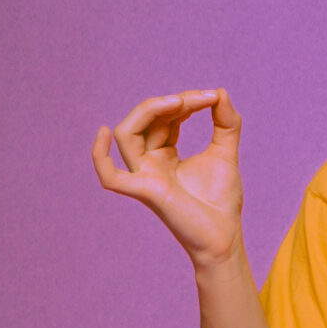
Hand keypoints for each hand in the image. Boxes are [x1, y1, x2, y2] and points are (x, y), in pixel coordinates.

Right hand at [92, 88, 243, 267]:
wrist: (225, 236)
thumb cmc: (221, 200)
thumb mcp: (225, 152)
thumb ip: (226, 123)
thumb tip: (220, 92)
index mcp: (165, 154)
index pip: (165, 117)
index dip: (186, 101)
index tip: (212, 97)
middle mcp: (149, 162)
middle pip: (145, 120)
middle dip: (171, 103)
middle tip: (201, 98)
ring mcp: (144, 176)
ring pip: (128, 135)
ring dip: (151, 111)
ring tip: (179, 102)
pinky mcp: (145, 192)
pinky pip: (110, 177)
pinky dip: (99, 156)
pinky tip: (104, 133)